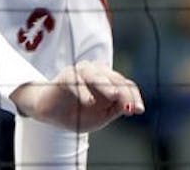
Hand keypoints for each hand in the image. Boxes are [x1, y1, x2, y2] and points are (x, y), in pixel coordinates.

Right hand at [10, 61, 144, 132]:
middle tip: (128, 106)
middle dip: (123, 93)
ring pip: (96, 74)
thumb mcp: (101, 117)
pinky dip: (83, 91)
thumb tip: (132, 107)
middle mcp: (97, 72)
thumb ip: (115, 110)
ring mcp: (81, 72)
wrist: (51, 114)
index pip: (125, 85)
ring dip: (106, 84)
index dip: (133, 97)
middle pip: (114, 78)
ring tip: (114, 95)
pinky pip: (75, 81)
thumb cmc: (78, 112)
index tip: (138, 110)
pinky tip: (89, 101)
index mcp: (109, 81)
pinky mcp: (65, 76)